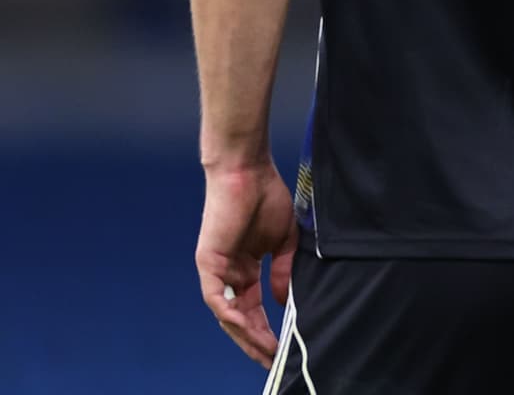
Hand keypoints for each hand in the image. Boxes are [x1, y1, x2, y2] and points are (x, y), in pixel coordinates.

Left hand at [196, 164, 296, 367]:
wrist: (248, 172)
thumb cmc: (267, 198)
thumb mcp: (284, 241)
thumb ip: (283, 272)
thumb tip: (283, 302)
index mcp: (246, 269)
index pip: (255, 309)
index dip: (268, 330)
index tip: (283, 348)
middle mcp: (229, 275)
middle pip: (240, 318)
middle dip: (256, 341)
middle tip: (273, 361)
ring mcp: (216, 271)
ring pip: (228, 314)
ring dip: (245, 335)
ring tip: (265, 351)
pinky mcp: (208, 263)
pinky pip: (216, 297)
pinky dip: (230, 314)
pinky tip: (247, 326)